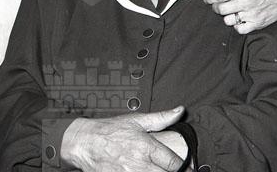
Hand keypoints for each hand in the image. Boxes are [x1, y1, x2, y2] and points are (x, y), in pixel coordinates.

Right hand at [61, 106, 185, 171]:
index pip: (172, 162)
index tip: (190, 168)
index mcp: (146, 146)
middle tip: (180, 171)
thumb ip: (162, 118)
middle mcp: (138, 164)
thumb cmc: (111, 130)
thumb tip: (180, 111)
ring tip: (162, 171)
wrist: (86, 142)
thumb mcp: (138, 120)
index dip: (184, 167)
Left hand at [205, 0, 276, 33]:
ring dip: (227, 16)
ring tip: (232, 12)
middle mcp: (246, 1)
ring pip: (228, 20)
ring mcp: (251, 14)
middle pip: (221, 9)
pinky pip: (240, 29)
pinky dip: (237, 25)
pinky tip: (240, 20)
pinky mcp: (257, 23)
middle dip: (215, 8)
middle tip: (216, 6)